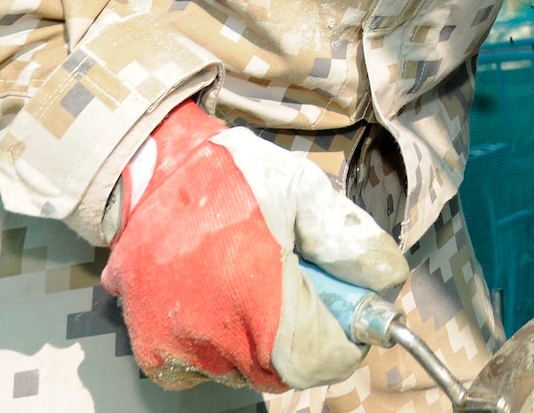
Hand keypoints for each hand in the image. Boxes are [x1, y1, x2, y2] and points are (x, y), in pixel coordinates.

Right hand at [101, 102, 408, 391]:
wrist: (149, 166)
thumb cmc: (227, 174)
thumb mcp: (301, 189)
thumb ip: (346, 240)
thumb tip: (385, 278)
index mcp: (259, 301)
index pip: (323, 359)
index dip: (346, 336)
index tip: (351, 309)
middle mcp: (218, 340)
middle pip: (286, 367)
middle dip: (307, 331)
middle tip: (306, 282)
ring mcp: (182, 351)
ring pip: (248, 366)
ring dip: (265, 335)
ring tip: (260, 275)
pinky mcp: (155, 352)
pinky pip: (209, 364)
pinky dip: (225, 339)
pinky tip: (226, 292)